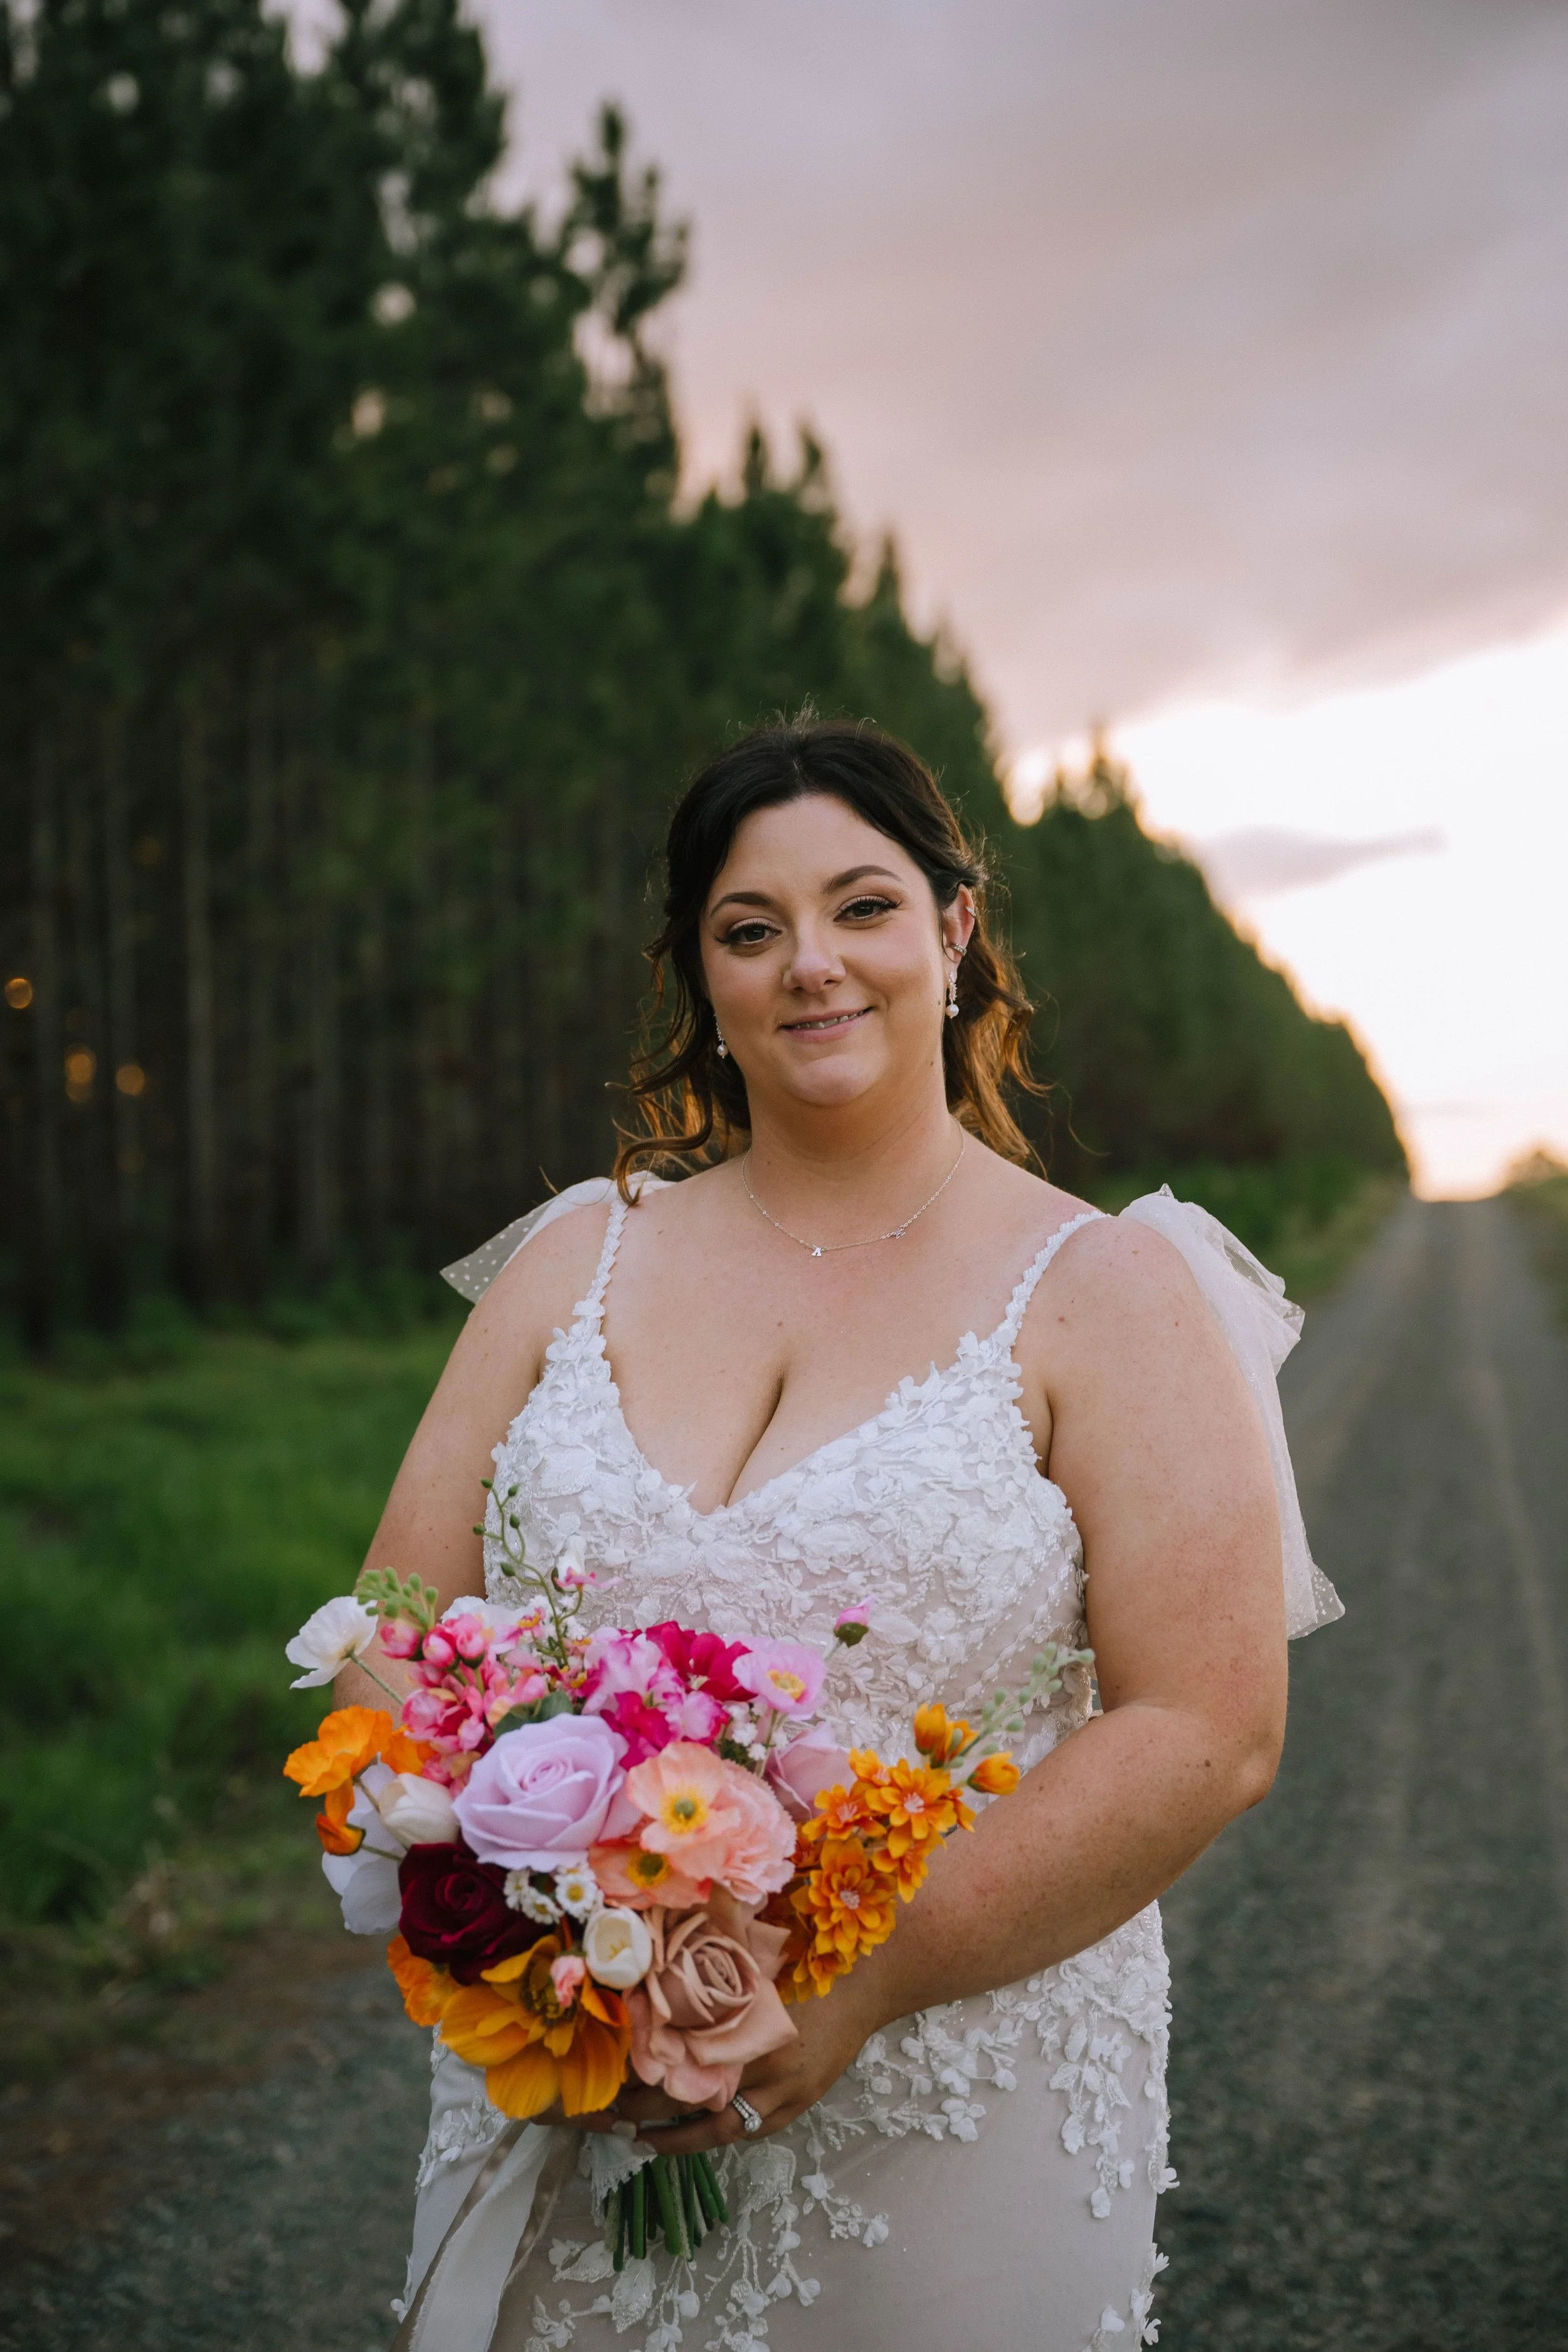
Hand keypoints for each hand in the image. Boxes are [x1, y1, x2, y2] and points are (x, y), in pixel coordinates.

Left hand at [593, 1965, 890, 2156]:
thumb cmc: (807, 1958)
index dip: (646, 2071)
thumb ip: (714, 1968)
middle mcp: (763, 2062)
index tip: (613, 2074)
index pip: (682, 2057)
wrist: (865, 1980)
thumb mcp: (755, 1956)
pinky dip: (720, 2135)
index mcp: (747, 2021)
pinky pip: (755, 2128)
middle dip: (650, 2110)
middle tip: (612, 2113)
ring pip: (722, 2127)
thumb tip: (660, 1969)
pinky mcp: (800, 2101)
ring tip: (641, 2140)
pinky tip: (693, 2136)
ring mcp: (785, 2089)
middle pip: (695, 2098)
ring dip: (679, 2138)